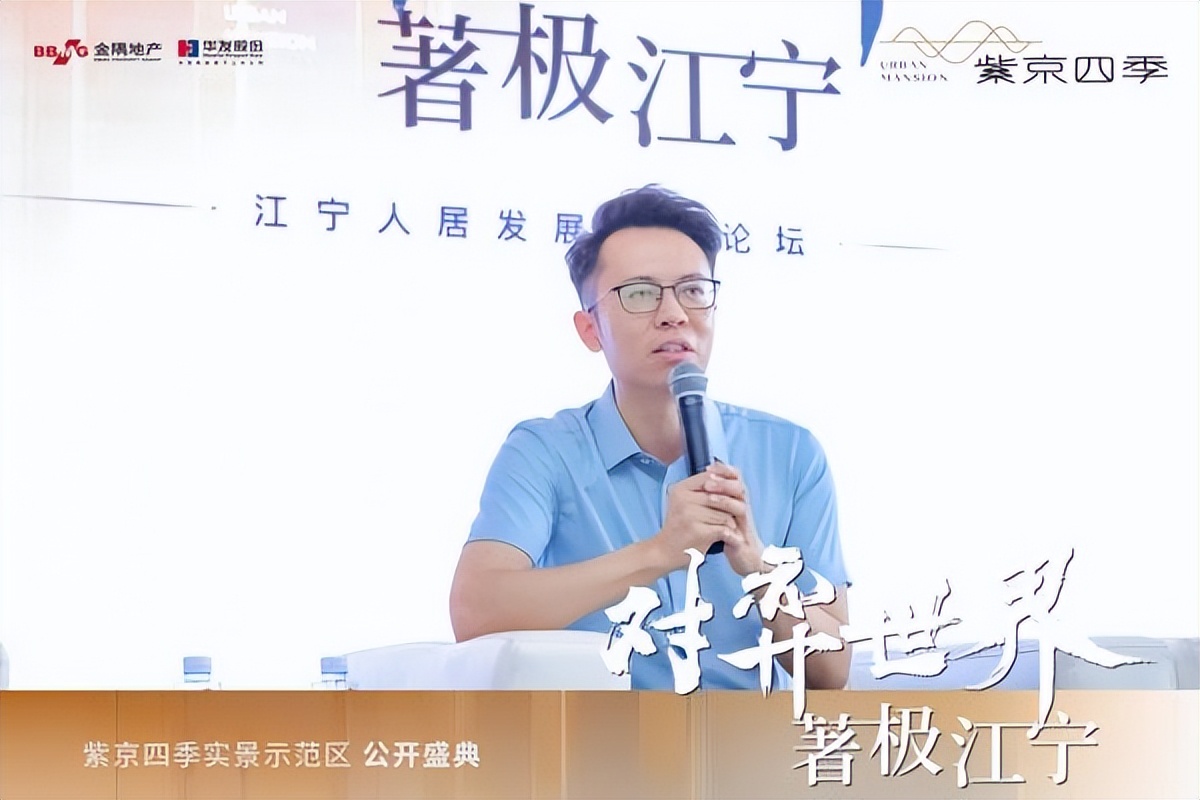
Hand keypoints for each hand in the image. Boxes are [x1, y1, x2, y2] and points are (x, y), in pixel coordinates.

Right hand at [651, 471, 736, 570]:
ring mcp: (689, 514)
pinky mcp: (697, 531)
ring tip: (730, 529)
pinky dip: (729, 535)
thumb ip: (700, 490)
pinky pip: (722, 528)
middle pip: (719, 496)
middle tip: (734, 516)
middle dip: (730, 507)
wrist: (664, 552)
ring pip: (723, 513)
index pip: (710, 478)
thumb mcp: (683, 502)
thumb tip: (725, 476)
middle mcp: (683, 499)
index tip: (731, 496)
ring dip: (730, 523)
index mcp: (680, 489)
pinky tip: (729, 538)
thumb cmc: (678, 527)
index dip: (724, 486)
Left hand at [700, 462, 764, 576]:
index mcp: (737, 499)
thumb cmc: (730, 536)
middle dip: (722, 475)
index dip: (723, 470)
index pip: (734, 477)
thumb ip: (713, 503)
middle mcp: (743, 504)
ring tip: (708, 485)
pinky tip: (713, 504)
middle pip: (738, 481)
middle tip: (708, 472)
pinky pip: (740, 513)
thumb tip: (697, 488)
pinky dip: (727, 506)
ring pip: (740, 494)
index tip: (708, 467)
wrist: (745, 559)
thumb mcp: (720, 517)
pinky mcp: (746, 528)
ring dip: (724, 488)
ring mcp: (746, 516)